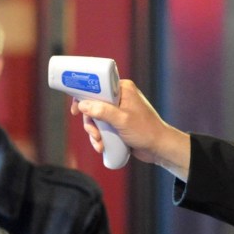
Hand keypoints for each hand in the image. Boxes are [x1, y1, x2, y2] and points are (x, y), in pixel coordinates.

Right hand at [71, 80, 190, 179]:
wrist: (158, 147)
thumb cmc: (146, 131)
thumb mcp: (122, 120)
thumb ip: (102, 111)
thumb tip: (82, 105)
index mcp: (122, 89)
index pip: (97, 86)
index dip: (83, 96)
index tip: (75, 109)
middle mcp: (120, 97)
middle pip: (93, 105)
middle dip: (90, 122)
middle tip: (93, 133)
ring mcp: (118, 111)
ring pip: (96, 118)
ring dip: (94, 132)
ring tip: (99, 144)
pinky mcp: (118, 123)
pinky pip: (102, 127)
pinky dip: (99, 137)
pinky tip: (102, 147)